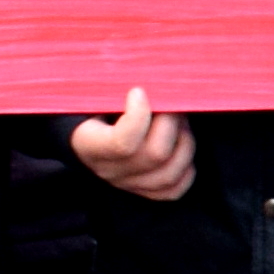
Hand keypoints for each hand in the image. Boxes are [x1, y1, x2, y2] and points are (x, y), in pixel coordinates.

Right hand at [71, 88, 195, 200]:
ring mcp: (128, 184)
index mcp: (88, 145)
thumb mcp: (98, 93)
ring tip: (180, 120)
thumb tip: (150, 83)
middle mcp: (108, 170)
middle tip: (170, 102)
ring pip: (169, 173)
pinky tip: (181, 145)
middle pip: (154, 155)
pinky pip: (174, 189)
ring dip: (184, 142)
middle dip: (170, 123)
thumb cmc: (95, 102)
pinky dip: (186, 167)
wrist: (88, 127)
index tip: (139, 91)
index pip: (122, 142)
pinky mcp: (145, 190)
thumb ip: (116, 90)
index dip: (139, 115)